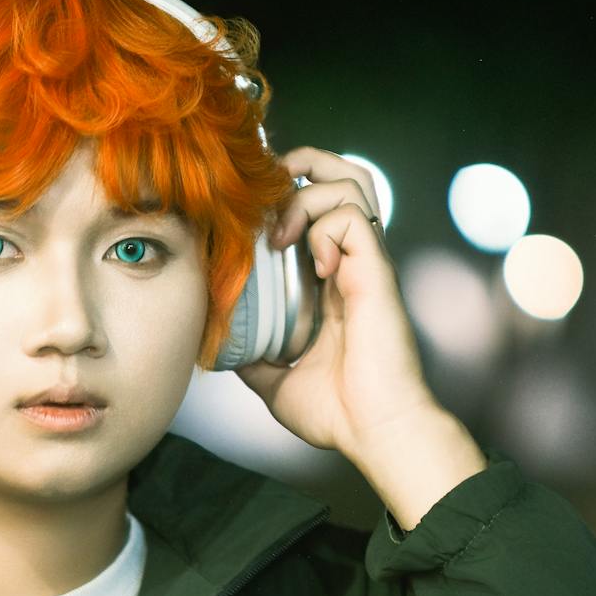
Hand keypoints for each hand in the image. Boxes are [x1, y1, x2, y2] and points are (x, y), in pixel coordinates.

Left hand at [233, 146, 445, 459]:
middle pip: (345, 174)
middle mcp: (353, 263)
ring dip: (307, 196)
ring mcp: (367, 264)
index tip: (252, 215)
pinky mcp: (376, 271)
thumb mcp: (276, 382)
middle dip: (305, 164)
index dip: (289, 194)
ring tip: (283, 236)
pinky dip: (324, 227)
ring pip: (351, 182)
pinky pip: (351, 218)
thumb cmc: (339, 412)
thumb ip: (253, 358)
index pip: (320, 207)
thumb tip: (219, 349)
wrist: (375, 431)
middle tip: (270, 194)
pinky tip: (314, 265)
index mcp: (334, 280)